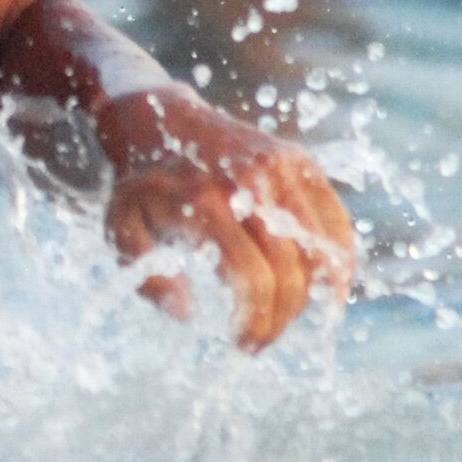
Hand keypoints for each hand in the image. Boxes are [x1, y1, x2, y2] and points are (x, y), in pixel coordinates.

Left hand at [94, 86, 354, 348]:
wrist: (157, 116)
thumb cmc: (139, 184)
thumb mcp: (120, 231)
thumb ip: (149, 281)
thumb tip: (189, 315)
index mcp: (206, 202)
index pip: (252, 278)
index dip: (255, 322)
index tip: (244, 345)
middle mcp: (250, 183)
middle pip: (290, 271)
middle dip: (281, 318)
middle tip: (262, 340)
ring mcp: (281, 168)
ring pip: (322, 249)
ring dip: (312, 297)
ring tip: (286, 317)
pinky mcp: (300, 162)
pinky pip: (336, 220)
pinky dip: (340, 260)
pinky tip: (328, 290)